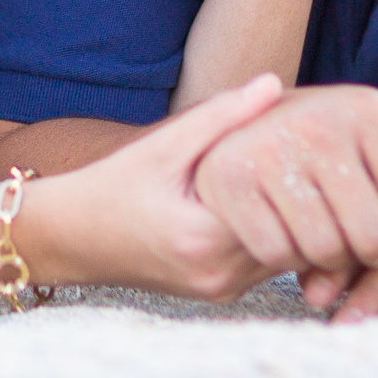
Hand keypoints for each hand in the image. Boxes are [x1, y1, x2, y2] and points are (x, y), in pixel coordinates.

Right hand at [27, 74, 290, 301]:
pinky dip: (270, 235)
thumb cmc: (110, 187)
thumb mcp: (162, 147)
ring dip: (290, 222)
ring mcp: (219, 290)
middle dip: (302, 201)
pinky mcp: (216, 293)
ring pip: (284, 257)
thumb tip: (273, 84)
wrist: (68, 239)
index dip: (301, 179)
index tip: (303, 145)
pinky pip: (262, 265)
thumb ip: (220, 116)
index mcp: (205, 239)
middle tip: (310, 159)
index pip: (289, 214)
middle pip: (294, 240)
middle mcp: (217, 275)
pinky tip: (264, 203)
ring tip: (290, 178)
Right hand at [190, 85, 377, 283]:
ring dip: (330, 261)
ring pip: (325, 250)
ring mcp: (270, 145)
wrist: (249, 131)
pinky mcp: (230, 176)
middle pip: (373, 236)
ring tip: (326, 234)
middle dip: (372, 255)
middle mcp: (320, 119)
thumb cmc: (340, 148)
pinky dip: (288, 259)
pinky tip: (289, 233)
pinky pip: (277, 253)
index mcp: (371, 109)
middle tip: (358, 240)